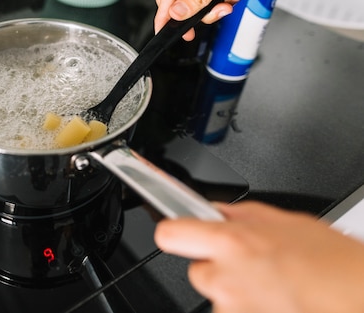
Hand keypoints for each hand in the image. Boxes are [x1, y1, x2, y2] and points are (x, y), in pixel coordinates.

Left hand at [154, 201, 363, 312]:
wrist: (361, 298)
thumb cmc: (335, 264)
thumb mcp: (288, 222)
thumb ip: (242, 216)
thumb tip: (216, 211)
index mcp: (231, 243)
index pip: (170, 235)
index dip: (176, 232)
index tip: (182, 232)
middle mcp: (224, 278)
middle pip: (197, 271)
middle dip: (216, 267)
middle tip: (249, 265)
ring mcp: (232, 309)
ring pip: (218, 297)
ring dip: (236, 292)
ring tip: (272, 286)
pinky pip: (234, 312)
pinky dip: (250, 308)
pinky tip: (276, 301)